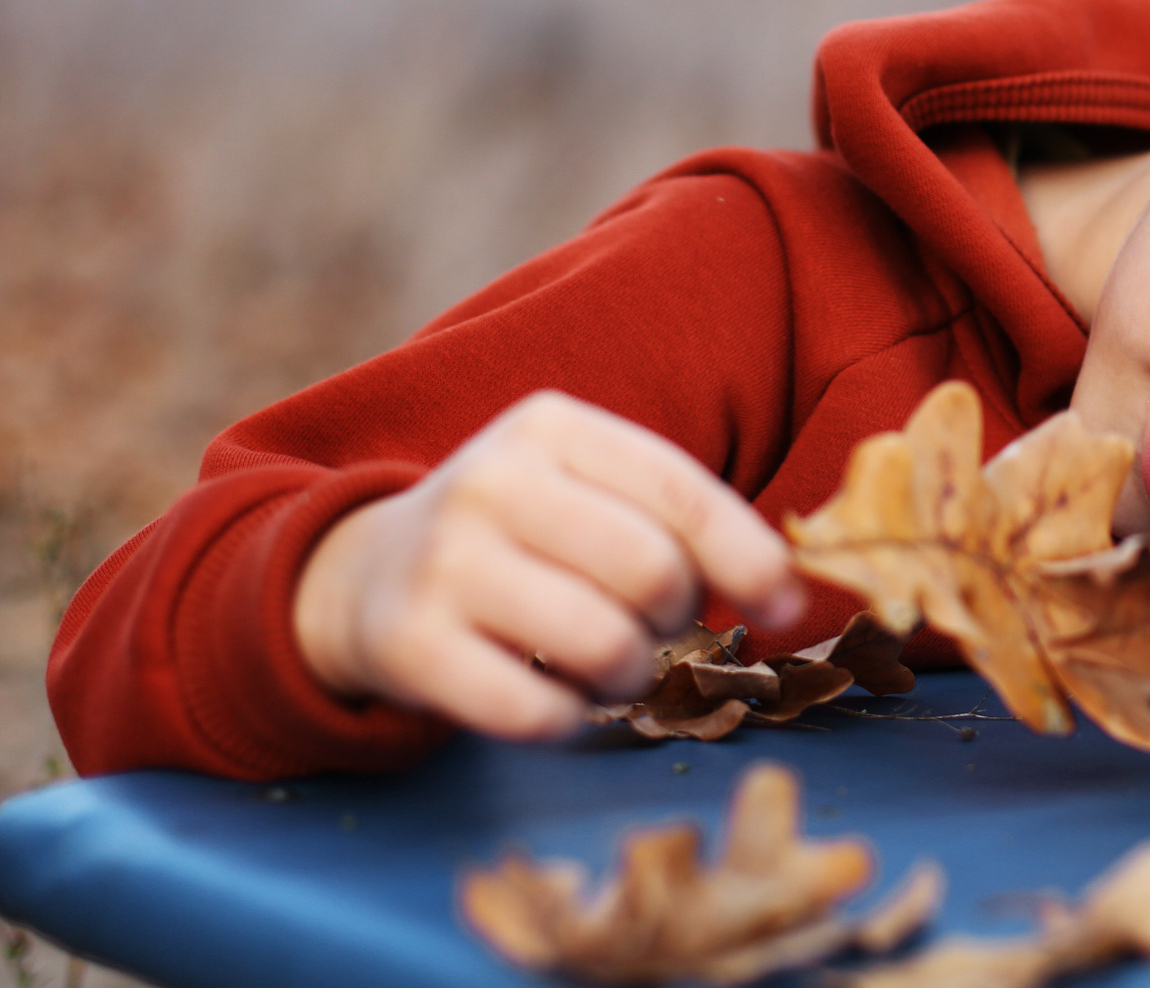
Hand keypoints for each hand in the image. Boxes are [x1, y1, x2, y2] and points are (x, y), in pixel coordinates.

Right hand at [292, 390, 804, 739]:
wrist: (359, 575)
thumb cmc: (515, 535)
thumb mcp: (583, 489)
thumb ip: (677, 519)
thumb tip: (790, 590)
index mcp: (552, 426)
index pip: (683, 492)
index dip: (751, 558)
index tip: (786, 606)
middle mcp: (493, 481)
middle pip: (653, 572)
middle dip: (677, 620)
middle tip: (653, 629)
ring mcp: (444, 562)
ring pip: (603, 643)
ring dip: (630, 677)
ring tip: (609, 667)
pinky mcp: (410, 644)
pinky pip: (536, 711)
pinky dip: (570, 722)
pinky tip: (557, 702)